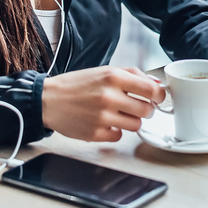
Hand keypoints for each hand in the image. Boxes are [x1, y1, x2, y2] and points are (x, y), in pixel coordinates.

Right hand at [41, 66, 164, 141]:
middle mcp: (109, 97)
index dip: (159, 95)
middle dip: (146, 110)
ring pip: (136, 125)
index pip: (151, 89)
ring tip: (119, 114)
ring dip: (132, 121)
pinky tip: (106, 122)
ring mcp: (102, 117)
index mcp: (113, 77)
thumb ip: (132, 74)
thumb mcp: (104, 71)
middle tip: (139, 107)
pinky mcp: (94, 134)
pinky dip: (115, 131)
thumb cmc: (77, 84)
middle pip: (146, 110)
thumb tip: (156, 84)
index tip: (158, 98)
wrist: (49, 100)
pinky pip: (119, 136)